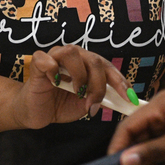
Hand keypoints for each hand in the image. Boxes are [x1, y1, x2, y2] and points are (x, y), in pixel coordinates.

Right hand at [12, 45, 129, 129]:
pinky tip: (55, 82)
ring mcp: (54, 57)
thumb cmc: (59, 104)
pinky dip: (53, 69)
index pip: (107, 67)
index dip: (120, 81)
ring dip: (79, 76)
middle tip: (93, 103)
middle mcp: (73, 56)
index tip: (129, 97)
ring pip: (72, 53)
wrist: (34, 112)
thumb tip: (123, 100)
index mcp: (86, 64)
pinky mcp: (37, 63)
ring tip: (76, 93)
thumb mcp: (85, 104)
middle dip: (99, 84)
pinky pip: (46, 58)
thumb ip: (101, 98)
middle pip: (93, 60)